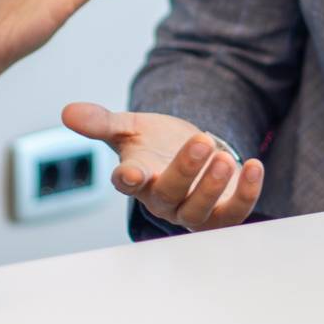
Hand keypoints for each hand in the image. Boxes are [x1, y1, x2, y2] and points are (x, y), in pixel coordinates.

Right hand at [61, 103, 263, 231]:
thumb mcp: (129, 127)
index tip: (132, 171)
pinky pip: (235, 212)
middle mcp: (163, 200)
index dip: (129, 180)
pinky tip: (255, 165)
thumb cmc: (154, 145)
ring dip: (214, 186)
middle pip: (171, 195)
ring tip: (225, 156)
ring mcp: (193, 209)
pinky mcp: (222, 212)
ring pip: (201, 209)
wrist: (188, 154)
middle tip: (202, 141)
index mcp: (138, 178)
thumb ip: (101, 121)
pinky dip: (246, 193)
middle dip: (187, 171)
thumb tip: (67, 111)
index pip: (128, 184)